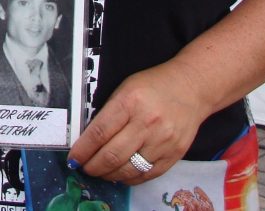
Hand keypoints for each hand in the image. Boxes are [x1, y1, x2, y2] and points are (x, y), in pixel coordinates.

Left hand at [66, 59, 208, 183]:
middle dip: (93, 166)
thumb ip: (109, 112)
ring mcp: (162, 141)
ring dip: (109, 175)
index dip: (83, 149)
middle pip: (112, 154)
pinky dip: (130, 178)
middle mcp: (146, 123)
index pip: (99, 132)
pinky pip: (147, 174)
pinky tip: (120, 175)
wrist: (191, 88)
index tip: (73, 158)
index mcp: (129, 102)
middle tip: (84, 168)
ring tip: (100, 173)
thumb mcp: (125, 89)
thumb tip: (88, 139)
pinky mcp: (174, 154)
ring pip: (129, 169)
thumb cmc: (153, 85)